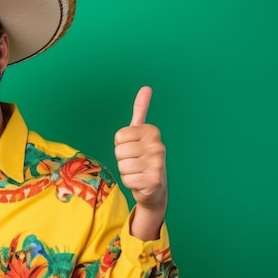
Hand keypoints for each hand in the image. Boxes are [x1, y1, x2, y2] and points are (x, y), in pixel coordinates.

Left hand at [114, 86, 166, 239]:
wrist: (154, 189)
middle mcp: (158, 145)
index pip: (119, 136)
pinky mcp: (154, 181)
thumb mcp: (140, 134)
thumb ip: (140, 111)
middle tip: (135, 163)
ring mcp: (157, 163)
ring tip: (138, 172)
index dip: (121, 145)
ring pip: (122, 165)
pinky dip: (129, 183)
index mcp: (152, 131)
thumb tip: (146, 88)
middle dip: (123, 159)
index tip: (133, 149)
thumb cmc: (142, 158)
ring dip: (126, 172)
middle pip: (119, 151)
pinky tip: (140, 182)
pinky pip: (126, 179)